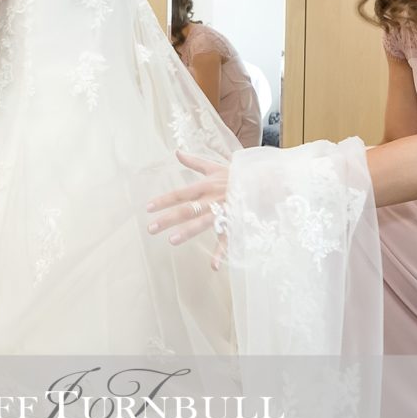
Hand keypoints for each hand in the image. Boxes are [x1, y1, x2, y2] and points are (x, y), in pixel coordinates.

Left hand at [146, 151, 229, 266]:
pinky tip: (213, 265)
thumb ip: (195, 162)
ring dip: (188, 231)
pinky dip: (221, 253)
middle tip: (151, 228)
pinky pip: (228, 239)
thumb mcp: (216, 167)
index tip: (148, 207)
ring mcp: (225, 212)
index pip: (181, 193)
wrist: (268, 181)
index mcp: (207, 186)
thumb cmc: (240, 175)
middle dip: (168, 218)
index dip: (164, 200)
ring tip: (172, 240)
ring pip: (204, 222)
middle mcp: (213, 199)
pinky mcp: (236, 223)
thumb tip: (177, 151)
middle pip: (187, 209)